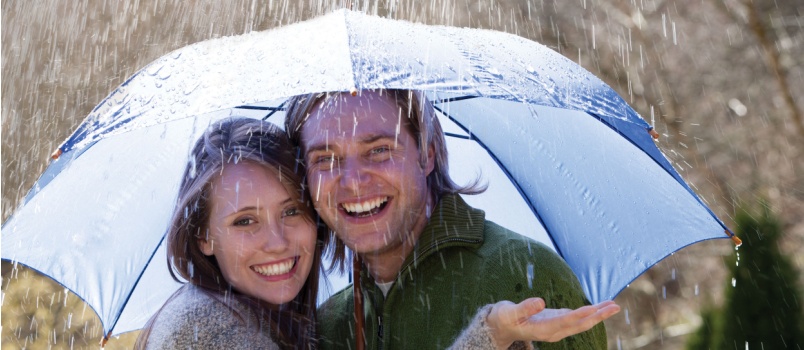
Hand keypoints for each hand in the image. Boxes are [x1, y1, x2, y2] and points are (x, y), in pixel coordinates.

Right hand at [486, 298, 619, 348]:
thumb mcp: (509, 312)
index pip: (564, 322)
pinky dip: (590, 312)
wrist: (502, 327)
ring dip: (598, 314)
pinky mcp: (558, 322)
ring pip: (581, 322)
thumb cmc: (505, 318)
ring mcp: (557, 328)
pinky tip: (599, 307)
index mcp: (542, 329)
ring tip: (613, 305)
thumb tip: (540, 301)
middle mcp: (554, 331)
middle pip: (580, 325)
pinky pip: (577, 318)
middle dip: (597, 316)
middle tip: (614, 307)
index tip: (592, 308)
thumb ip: (524, 308)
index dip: (578, 315)